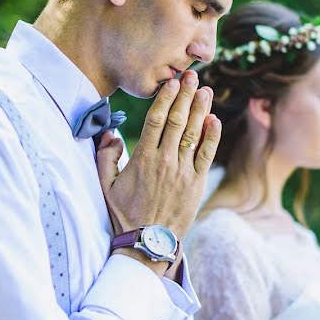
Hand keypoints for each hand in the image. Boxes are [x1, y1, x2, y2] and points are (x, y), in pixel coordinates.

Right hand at [96, 70, 220, 247]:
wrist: (147, 243)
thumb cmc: (124, 214)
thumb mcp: (106, 186)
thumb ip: (105, 157)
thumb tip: (110, 134)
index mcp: (142, 159)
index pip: (156, 120)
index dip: (166, 98)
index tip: (172, 82)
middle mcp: (164, 161)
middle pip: (177, 120)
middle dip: (186, 95)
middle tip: (192, 76)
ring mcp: (182, 172)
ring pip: (193, 133)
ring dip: (200, 109)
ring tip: (205, 90)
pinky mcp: (196, 184)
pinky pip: (206, 154)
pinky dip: (211, 135)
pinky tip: (214, 119)